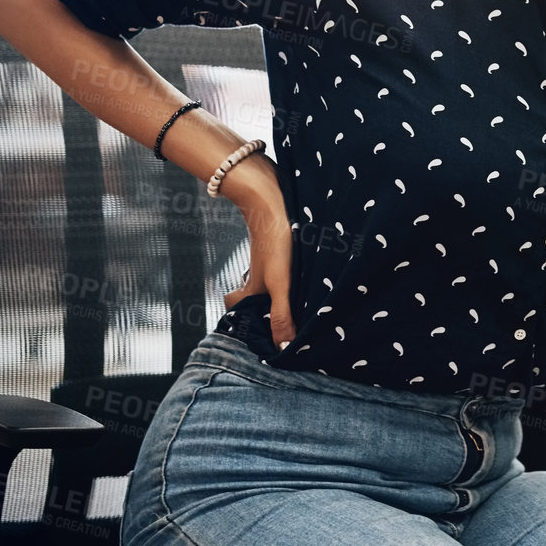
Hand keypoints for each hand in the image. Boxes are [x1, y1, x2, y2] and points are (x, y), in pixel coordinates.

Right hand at [221, 165, 296, 348]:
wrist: (274, 196)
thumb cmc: (276, 241)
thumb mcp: (280, 283)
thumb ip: (281, 314)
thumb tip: (283, 349)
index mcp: (251, 287)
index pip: (234, 305)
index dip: (241, 318)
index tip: (258, 333)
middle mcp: (256, 273)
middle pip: (251, 292)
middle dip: (264, 305)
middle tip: (288, 317)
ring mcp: (267, 257)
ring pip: (267, 277)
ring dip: (282, 288)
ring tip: (305, 299)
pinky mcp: (280, 242)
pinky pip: (283, 262)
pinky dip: (292, 270)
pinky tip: (310, 270)